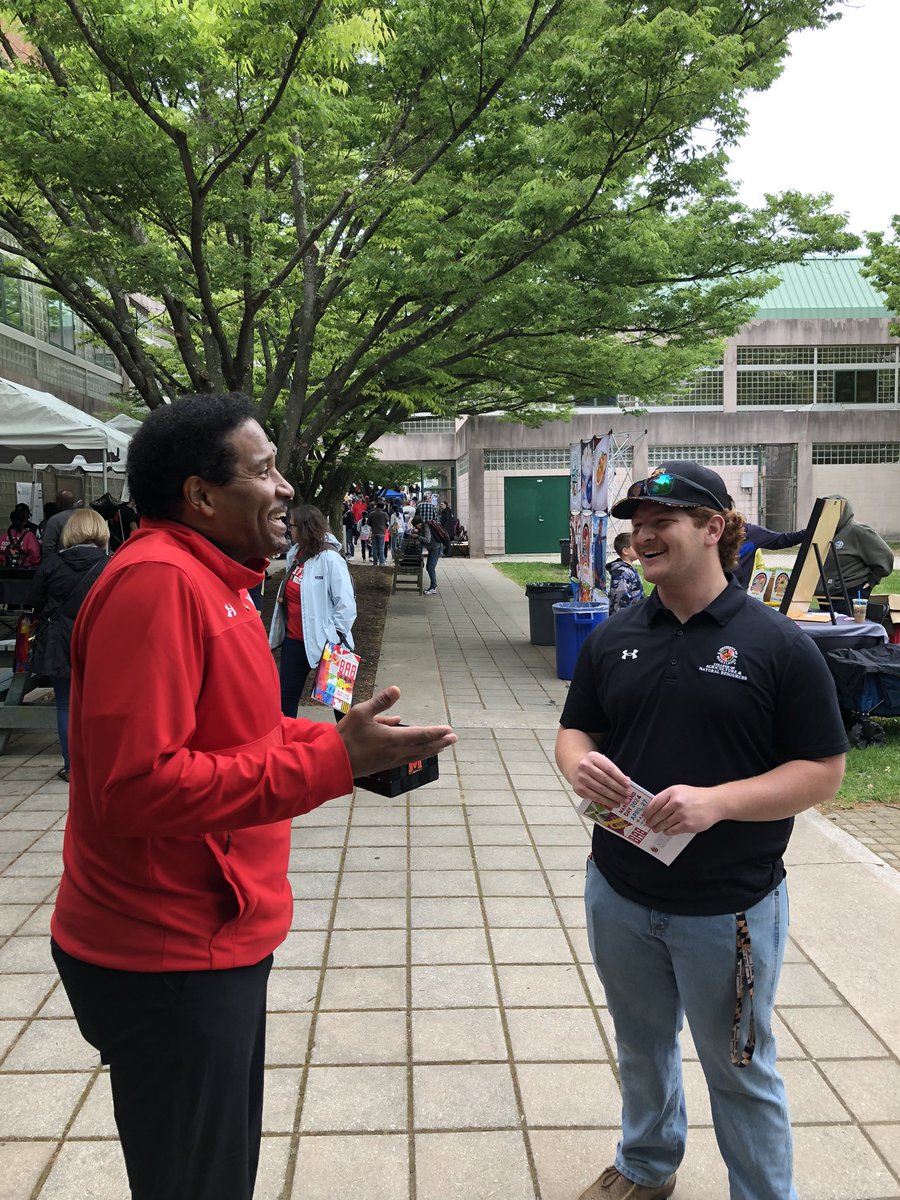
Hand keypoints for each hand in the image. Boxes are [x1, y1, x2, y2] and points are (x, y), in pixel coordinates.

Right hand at [338, 685, 455, 776]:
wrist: (333, 762)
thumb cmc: (346, 736)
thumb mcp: (361, 712)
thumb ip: (381, 702)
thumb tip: (397, 689)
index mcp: (393, 738)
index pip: (422, 734)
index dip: (437, 732)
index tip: (449, 730)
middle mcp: (396, 752)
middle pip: (424, 747)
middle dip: (440, 742)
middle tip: (454, 739)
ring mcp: (391, 761)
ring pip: (417, 756)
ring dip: (431, 750)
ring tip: (441, 747)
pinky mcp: (385, 766)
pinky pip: (407, 760)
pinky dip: (418, 755)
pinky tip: (416, 752)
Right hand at [571, 751, 630, 810]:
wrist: (574, 767)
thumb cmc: (593, 765)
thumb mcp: (601, 762)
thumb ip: (613, 770)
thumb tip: (626, 781)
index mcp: (593, 757)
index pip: (609, 768)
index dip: (619, 777)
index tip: (628, 785)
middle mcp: (585, 767)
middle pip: (605, 780)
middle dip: (618, 789)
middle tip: (628, 795)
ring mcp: (581, 778)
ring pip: (601, 790)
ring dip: (614, 797)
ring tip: (623, 801)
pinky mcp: (579, 789)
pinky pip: (595, 797)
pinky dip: (606, 801)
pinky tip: (613, 803)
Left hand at [642, 785, 720, 834]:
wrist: (715, 802)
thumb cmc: (697, 796)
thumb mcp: (680, 790)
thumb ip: (667, 797)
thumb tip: (654, 807)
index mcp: (672, 792)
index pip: (654, 803)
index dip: (647, 811)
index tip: (644, 816)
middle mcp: (676, 802)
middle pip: (657, 815)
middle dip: (651, 821)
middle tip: (648, 824)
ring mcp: (682, 814)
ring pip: (663, 824)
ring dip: (658, 828)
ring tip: (656, 829)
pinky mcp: (688, 825)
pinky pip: (672, 830)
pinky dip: (667, 831)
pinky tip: (666, 831)